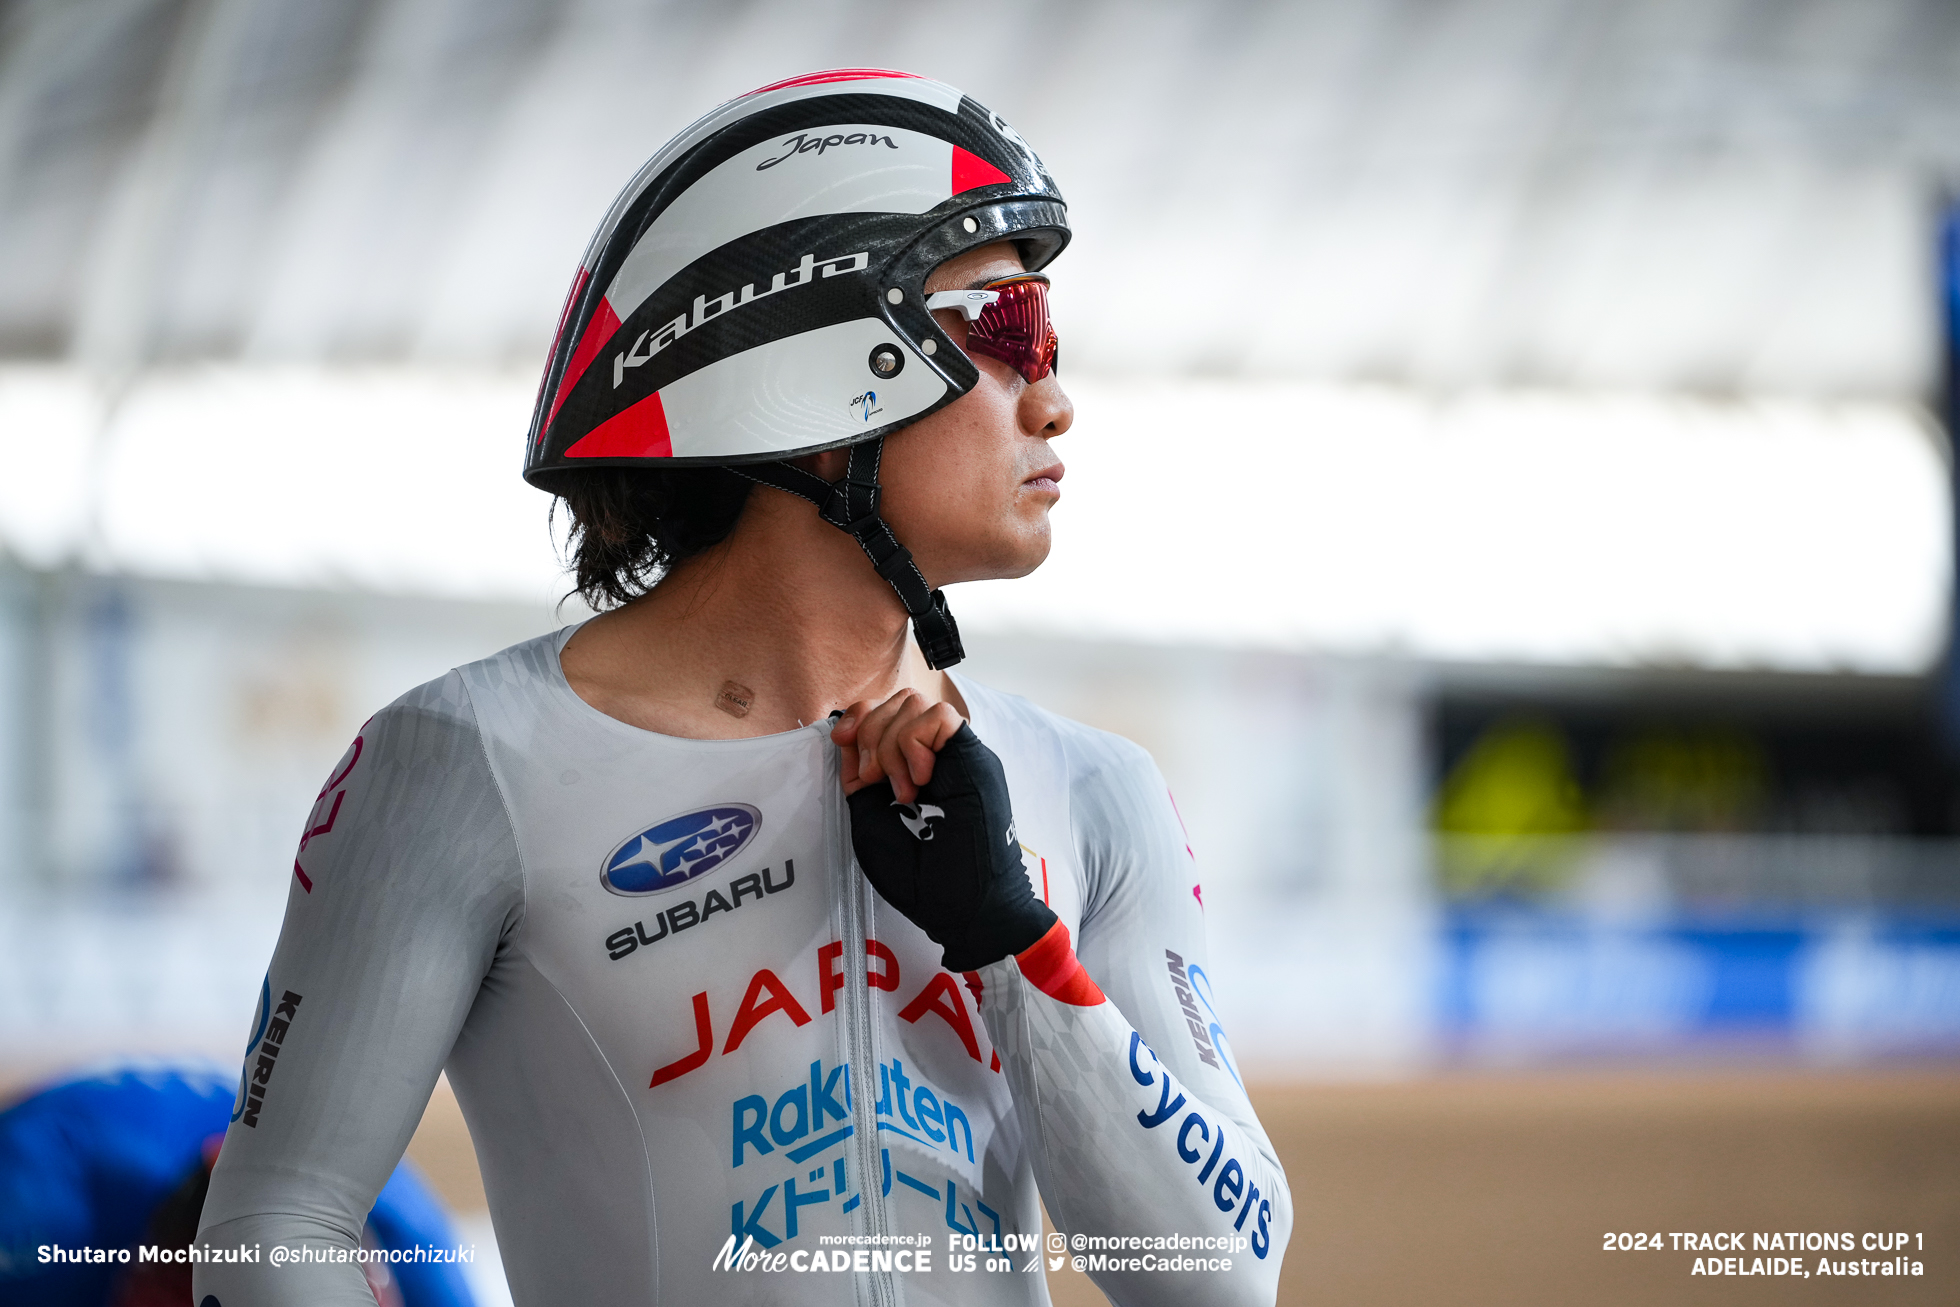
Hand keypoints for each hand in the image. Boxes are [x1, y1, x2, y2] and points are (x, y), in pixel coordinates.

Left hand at [844, 723, 1057, 971]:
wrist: (962, 906)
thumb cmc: (921, 878)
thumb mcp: (871, 819)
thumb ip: (860, 778)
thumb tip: (846, 738)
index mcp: (906, 767)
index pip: (884, 710)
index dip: (859, 716)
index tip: (843, 741)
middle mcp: (933, 755)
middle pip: (898, 699)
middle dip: (872, 730)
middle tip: (875, 778)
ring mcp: (955, 755)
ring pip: (918, 702)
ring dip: (894, 741)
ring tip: (902, 787)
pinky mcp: (974, 758)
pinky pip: (942, 718)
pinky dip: (918, 742)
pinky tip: (920, 778)